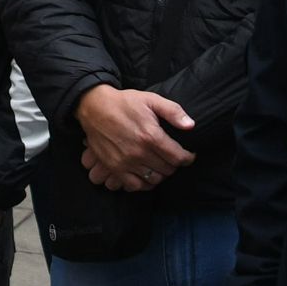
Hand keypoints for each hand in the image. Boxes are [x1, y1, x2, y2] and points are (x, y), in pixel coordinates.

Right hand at [76, 84, 195, 190]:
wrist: (95, 107)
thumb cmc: (125, 102)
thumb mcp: (151, 99)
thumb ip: (173, 111)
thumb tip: (191, 126)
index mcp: (151, 136)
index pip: (178, 157)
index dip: (188, 158)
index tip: (189, 156)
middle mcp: (139, 152)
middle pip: (168, 170)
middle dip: (174, 165)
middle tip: (173, 158)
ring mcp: (126, 162)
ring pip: (154, 179)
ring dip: (161, 174)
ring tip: (161, 165)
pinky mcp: (114, 168)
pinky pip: (135, 186)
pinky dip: (145, 183)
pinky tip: (147, 175)